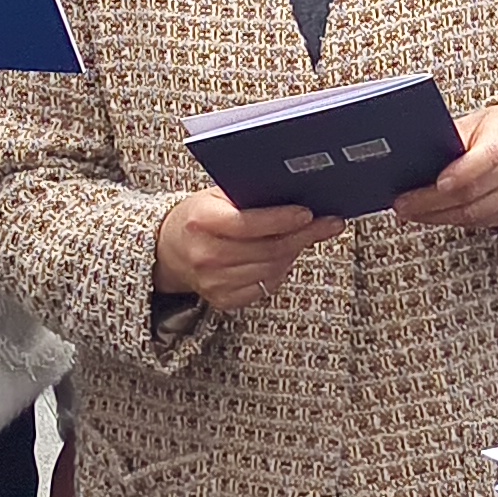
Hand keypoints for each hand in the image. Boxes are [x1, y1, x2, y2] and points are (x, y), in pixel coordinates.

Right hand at [151, 188, 346, 314]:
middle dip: (303, 235)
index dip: (282, 219)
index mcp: (201, 222)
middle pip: (267, 249)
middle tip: (329, 224)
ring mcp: (212, 282)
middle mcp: (205, 255)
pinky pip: (265, 287)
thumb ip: (247, 197)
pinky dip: (280, 271)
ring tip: (306, 236)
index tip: (308, 213)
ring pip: (271, 269)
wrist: (168, 249)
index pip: (249, 224)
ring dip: (294, 253)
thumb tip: (295, 196)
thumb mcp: (215, 197)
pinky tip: (283, 256)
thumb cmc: (198, 216)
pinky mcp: (222, 300)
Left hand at [388, 102, 497, 233]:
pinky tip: (435, 215)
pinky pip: (482, 222)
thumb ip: (453, 137)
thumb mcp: (480, 120)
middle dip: (431, 203)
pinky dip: (455, 220)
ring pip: (474, 214)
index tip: (433, 183)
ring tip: (412, 213)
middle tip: (404, 204)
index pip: (484, 159)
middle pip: (472, 193)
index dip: (458, 174)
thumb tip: (414, 156)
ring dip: (438, 217)